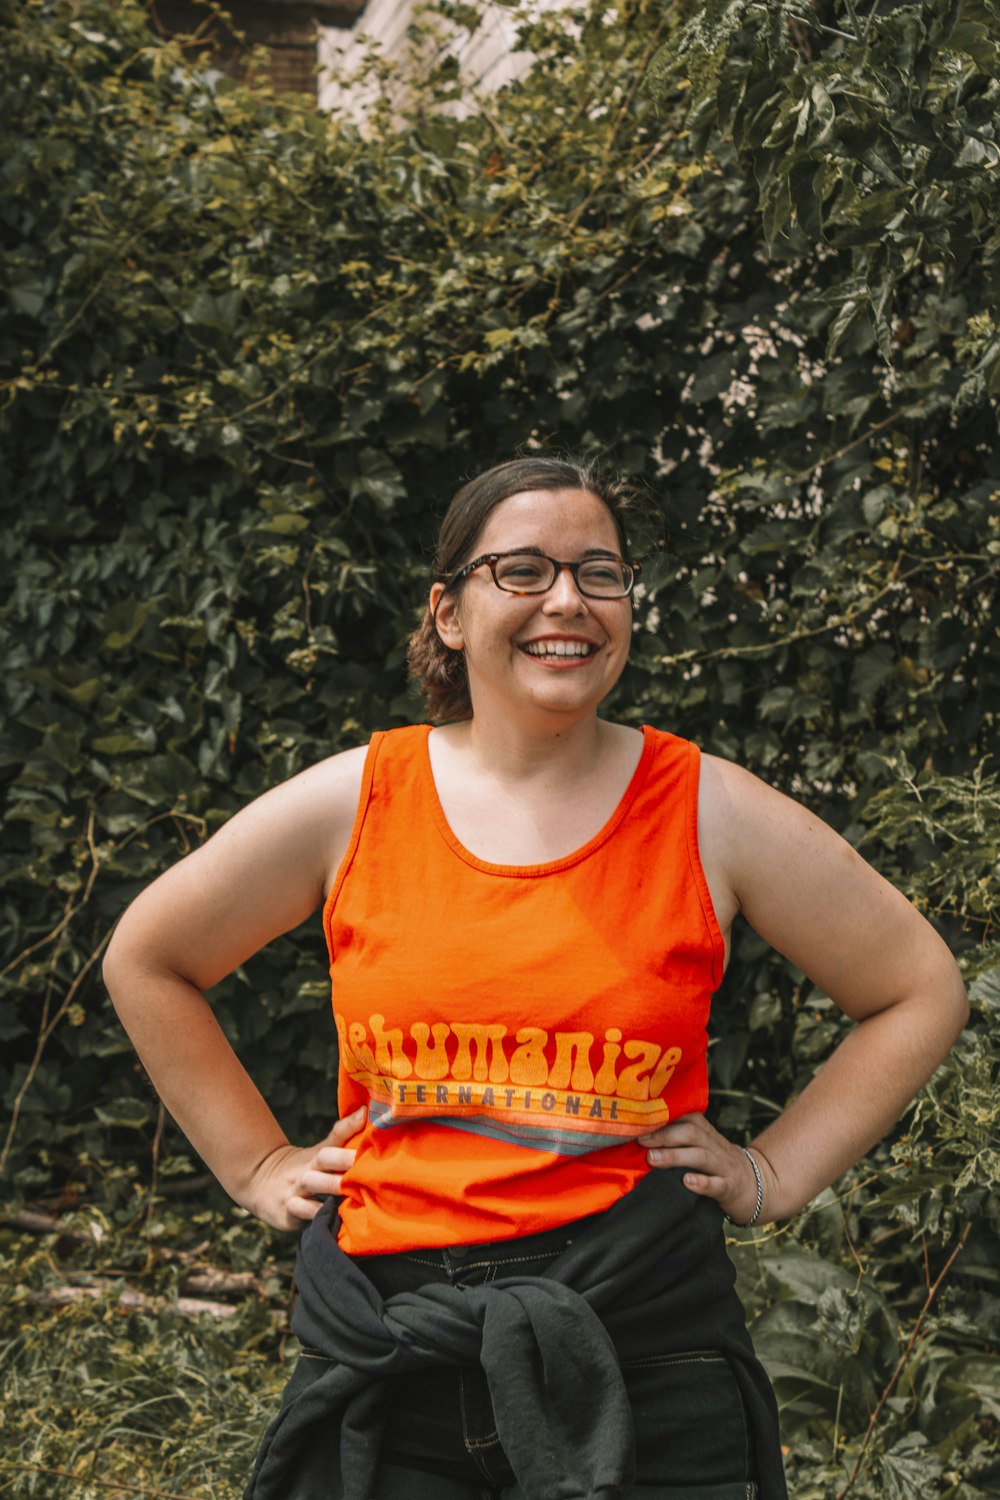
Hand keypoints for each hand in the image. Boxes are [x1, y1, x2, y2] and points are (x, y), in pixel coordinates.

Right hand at [245, 1106, 366, 1230]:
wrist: (260, 1183)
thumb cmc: (304, 1168)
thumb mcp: (321, 1152)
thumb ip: (343, 1135)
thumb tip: (366, 1111)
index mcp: (318, 1155)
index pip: (334, 1137)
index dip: (349, 1127)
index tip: (364, 1117)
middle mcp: (307, 1169)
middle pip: (323, 1158)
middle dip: (342, 1158)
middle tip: (360, 1160)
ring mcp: (295, 1189)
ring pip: (311, 1183)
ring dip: (330, 1185)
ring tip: (349, 1189)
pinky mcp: (287, 1211)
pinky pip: (300, 1211)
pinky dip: (314, 1214)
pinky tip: (330, 1217)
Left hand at [636, 1112, 772, 1225]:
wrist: (759, 1186)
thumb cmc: (719, 1165)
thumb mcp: (702, 1147)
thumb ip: (678, 1139)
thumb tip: (638, 1136)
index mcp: (706, 1133)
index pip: (685, 1117)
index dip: (662, 1117)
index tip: (638, 1119)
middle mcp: (715, 1145)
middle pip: (690, 1133)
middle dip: (664, 1135)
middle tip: (640, 1140)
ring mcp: (724, 1166)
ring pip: (701, 1156)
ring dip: (675, 1156)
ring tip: (653, 1159)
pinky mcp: (731, 1188)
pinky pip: (718, 1184)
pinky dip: (702, 1183)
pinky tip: (687, 1181)